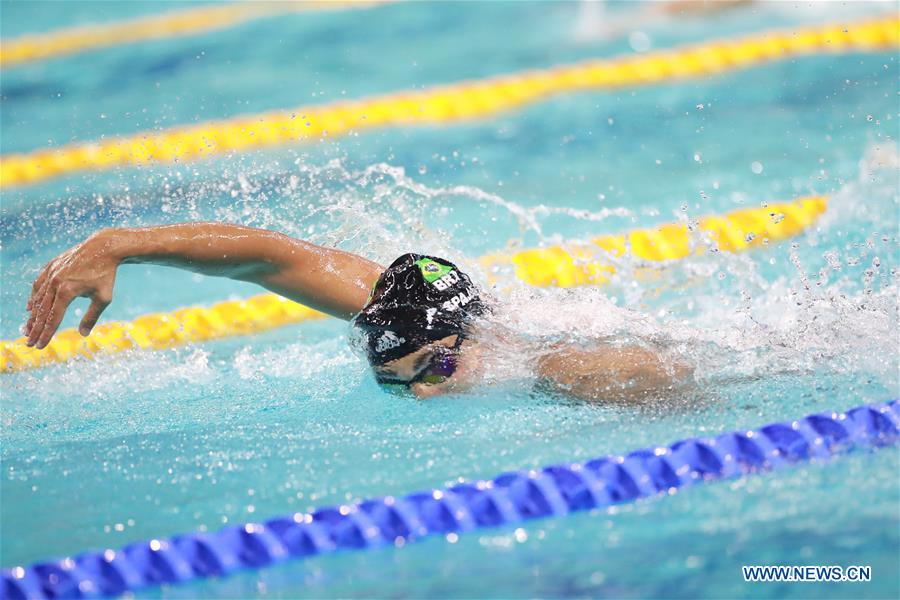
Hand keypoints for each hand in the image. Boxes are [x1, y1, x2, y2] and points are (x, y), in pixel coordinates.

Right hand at [24, 231, 118, 347]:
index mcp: (67, 292)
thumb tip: (83, 334)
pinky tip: (31, 308)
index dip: (46, 334)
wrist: (103, 248)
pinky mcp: (51, 267)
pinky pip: (38, 285)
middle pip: (42, 311)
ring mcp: (51, 273)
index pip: (53, 318)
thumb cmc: (106, 275)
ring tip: (28, 329)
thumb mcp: (104, 298)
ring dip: (32, 316)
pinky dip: (34, 298)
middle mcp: (55, 282)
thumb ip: (92, 316)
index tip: (40, 346)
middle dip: (35, 329)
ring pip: (38, 298)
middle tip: (29, 343)